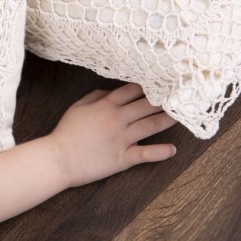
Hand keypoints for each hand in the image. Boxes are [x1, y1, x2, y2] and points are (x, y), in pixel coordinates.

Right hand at [49, 83, 176, 187]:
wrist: (59, 158)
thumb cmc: (66, 132)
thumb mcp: (77, 107)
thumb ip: (95, 96)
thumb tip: (111, 91)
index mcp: (106, 105)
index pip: (132, 90)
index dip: (148, 85)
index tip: (161, 82)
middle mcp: (117, 119)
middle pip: (146, 105)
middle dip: (164, 100)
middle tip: (180, 96)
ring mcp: (121, 138)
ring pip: (151, 125)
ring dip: (168, 120)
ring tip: (182, 116)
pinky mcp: (123, 158)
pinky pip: (146, 153)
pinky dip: (160, 152)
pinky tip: (172, 149)